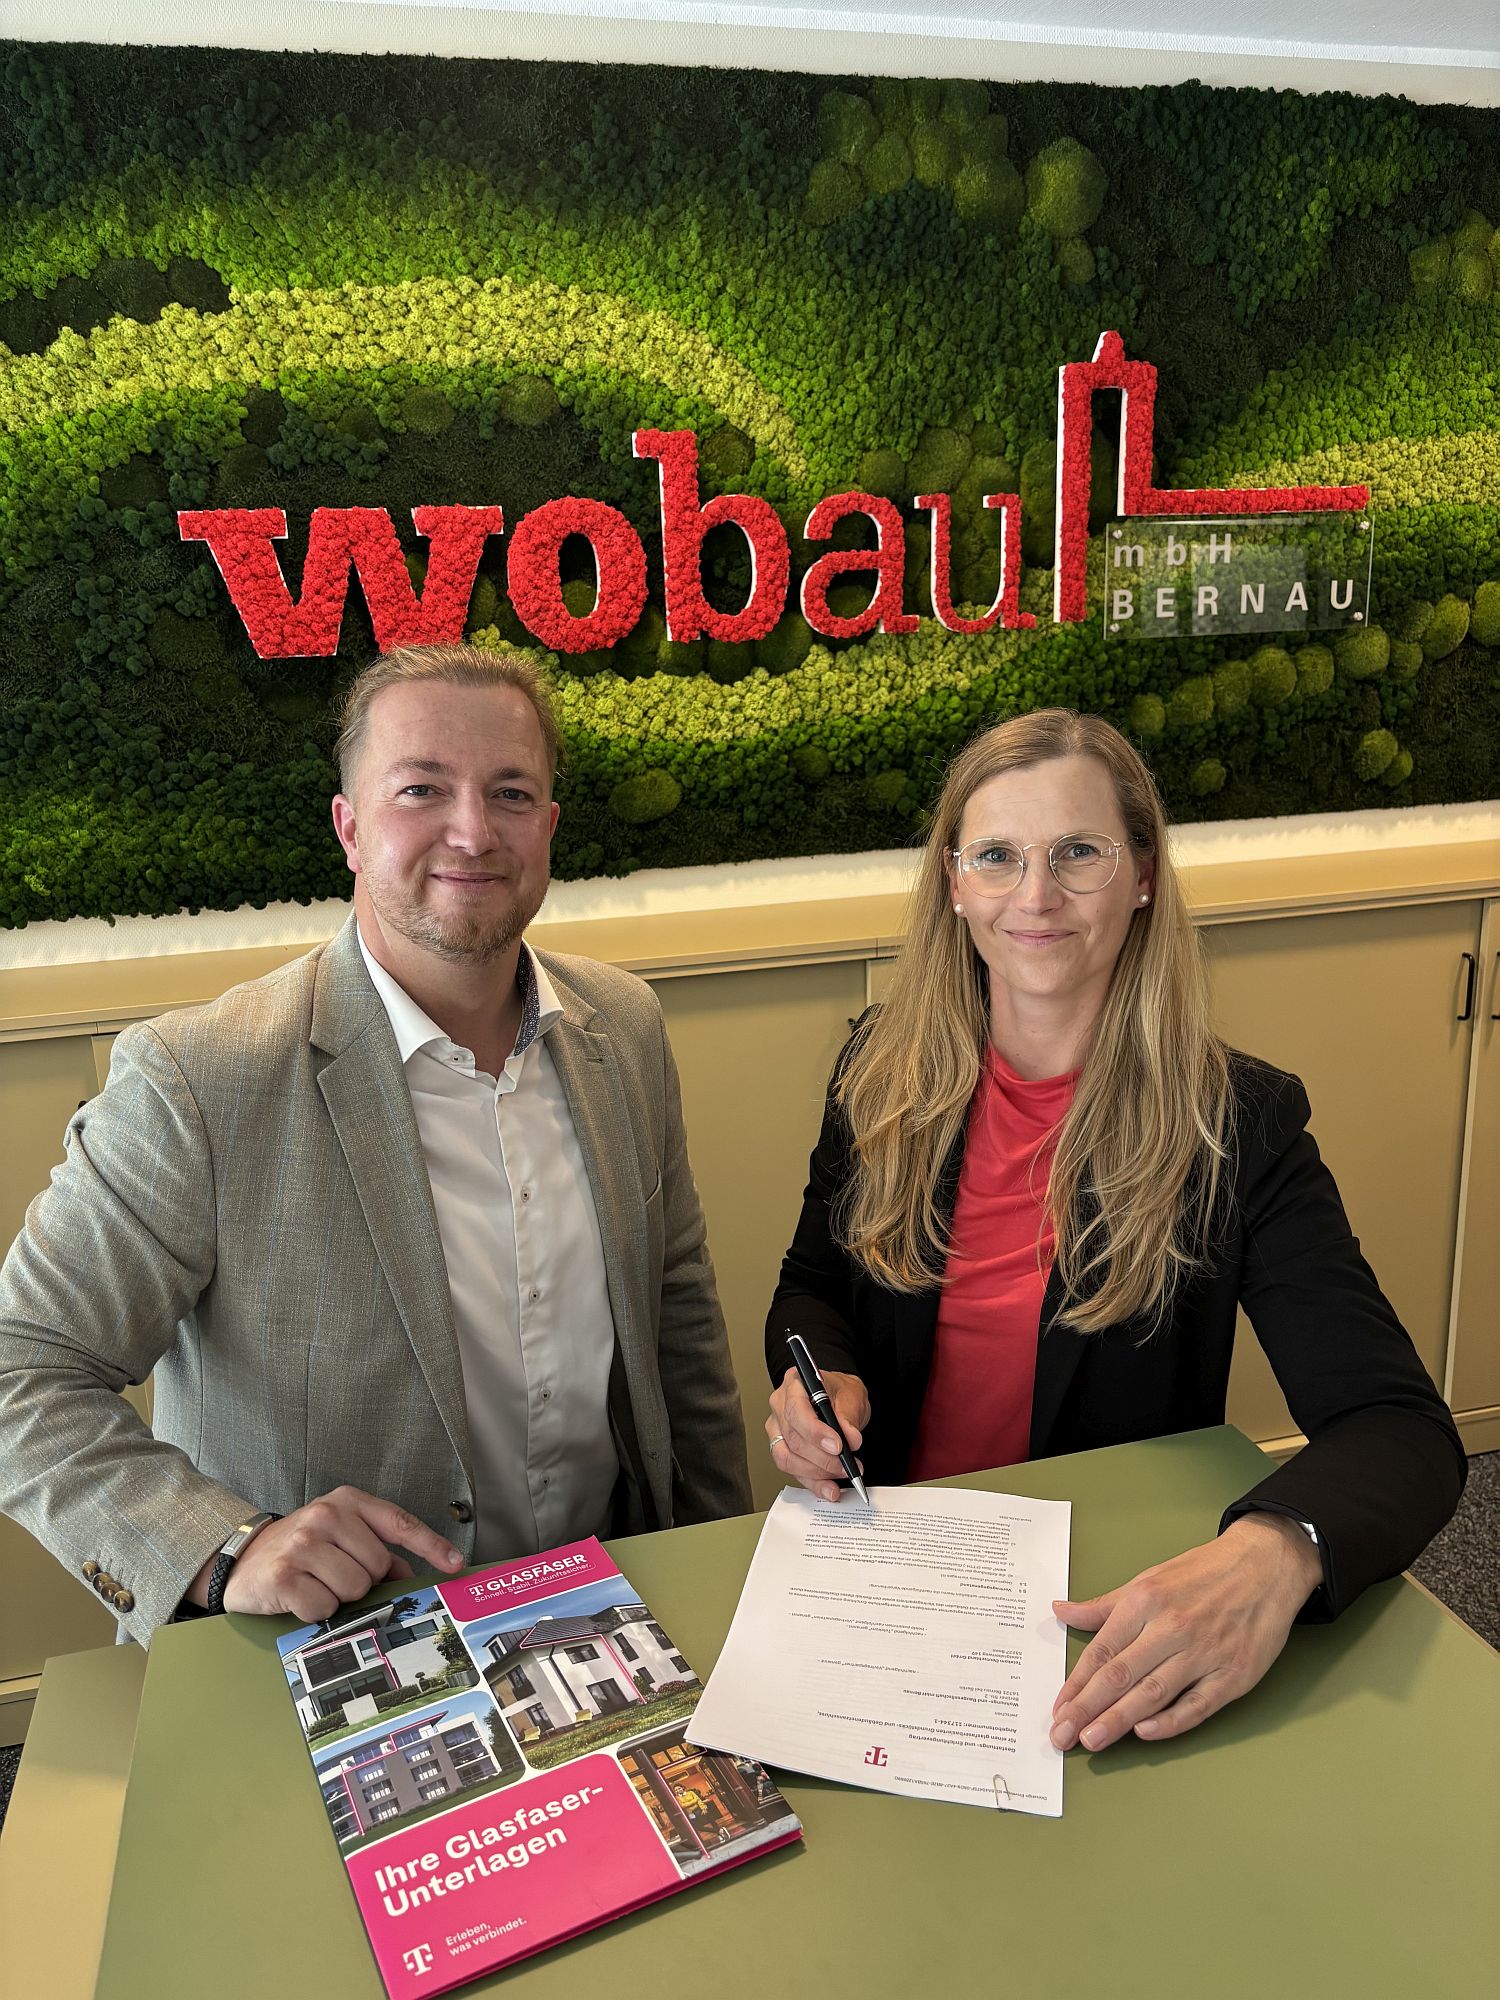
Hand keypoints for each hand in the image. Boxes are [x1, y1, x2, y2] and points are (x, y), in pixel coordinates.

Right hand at [190, 1487, 464, 1621]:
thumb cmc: (299, 1547)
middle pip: (378, 1567)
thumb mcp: (339, 1534)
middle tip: (335, 1575)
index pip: (399, 1523)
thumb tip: (408, 1572)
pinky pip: (324, 1608)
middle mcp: (325, 1515)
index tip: (454, 1564)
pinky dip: (316, 1611)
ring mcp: (303, 1544)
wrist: (241, 1558)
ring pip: (354, 1589)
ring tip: (316, 1583)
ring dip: (339, 1597)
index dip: (431, 1545)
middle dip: (363, 1580)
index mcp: (346, 1501)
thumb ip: (375, 1546)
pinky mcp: (284, 1575)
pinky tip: (299, 1597)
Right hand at [766, 1365, 869, 1501]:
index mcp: (794, 1385)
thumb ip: (849, 1416)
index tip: (838, 1446)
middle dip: (822, 1458)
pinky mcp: (781, 1449)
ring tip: (842, 1473)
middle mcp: (779, 1406)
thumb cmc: (839, 1392)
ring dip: (818, 1472)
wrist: (838, 1398)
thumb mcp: (850, 1396)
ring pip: (788, 1459)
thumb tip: (851, 1439)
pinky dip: (813, 1483)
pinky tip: (830, 1489)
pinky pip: (792, 1471)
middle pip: (793, 1439)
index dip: (815, 1432)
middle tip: (846, 1464)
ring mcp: (777, 1429)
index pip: (796, 1411)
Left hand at [1049, 1513, 1322, 1751]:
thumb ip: (1105, 1605)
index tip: (1058, 1709)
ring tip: (1092, 1741)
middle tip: (1062, 1735)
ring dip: (1119, 1720)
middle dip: (1087, 1709)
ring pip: (1153, 1693)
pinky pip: (1197, 1705)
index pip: (1102, 1650)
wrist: (1266, 1564)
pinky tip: (1145, 1732)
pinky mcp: (1233, 1674)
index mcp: (1145, 1600)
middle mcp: (1171, 1627)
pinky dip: (1171, 1722)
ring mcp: (1204, 1653)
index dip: (1076, 1683)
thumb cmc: (1204, 1573)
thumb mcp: (1149, 1579)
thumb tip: (1061, 1611)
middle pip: (1120, 1675)